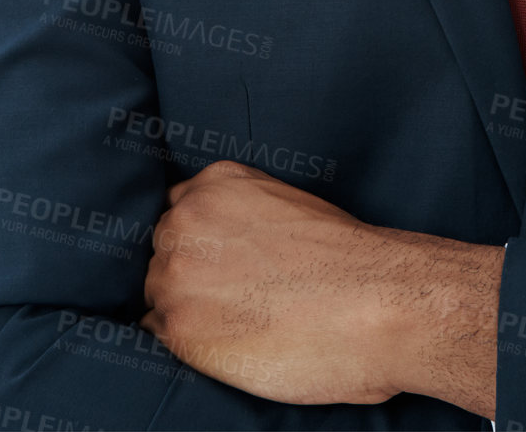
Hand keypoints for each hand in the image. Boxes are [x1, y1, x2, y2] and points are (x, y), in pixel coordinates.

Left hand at [138, 160, 399, 403]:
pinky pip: (155, 333)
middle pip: (164, 249)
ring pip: (157, 292)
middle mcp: (187, 219)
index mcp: (217, 182)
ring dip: (183, 307)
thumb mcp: (288, 203)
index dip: (201, 239)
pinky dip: (181, 341)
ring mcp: (177, 272)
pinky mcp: (179, 327)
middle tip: (229, 295)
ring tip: (229, 321)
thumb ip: (241, 214)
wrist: (371, 301)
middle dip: (189, 271)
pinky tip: (218, 342)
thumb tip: (221, 245)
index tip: (218, 258)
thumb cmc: (344, 258)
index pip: (181, 207)